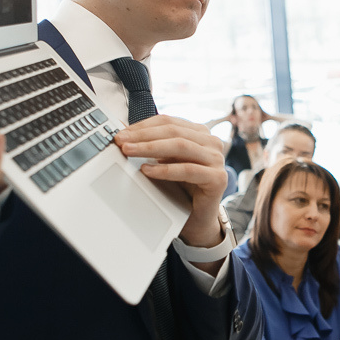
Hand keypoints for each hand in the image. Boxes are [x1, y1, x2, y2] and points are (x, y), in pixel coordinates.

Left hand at [113, 115, 227, 243]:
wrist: (197, 218)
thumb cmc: (181, 188)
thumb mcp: (164, 161)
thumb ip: (152, 145)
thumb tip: (123, 132)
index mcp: (199, 133)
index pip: (168, 121)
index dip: (143, 126)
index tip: (121, 133)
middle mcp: (211, 142)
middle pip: (173, 131)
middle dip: (143, 136)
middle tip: (121, 141)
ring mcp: (217, 159)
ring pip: (180, 146)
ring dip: (150, 148)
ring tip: (129, 152)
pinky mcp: (218, 178)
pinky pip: (188, 170)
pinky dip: (165, 169)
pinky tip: (147, 170)